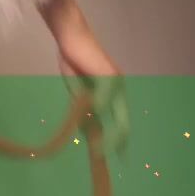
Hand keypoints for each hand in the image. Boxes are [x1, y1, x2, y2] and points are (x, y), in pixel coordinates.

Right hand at [38, 0, 128, 155]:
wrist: (71, 38)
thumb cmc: (73, 60)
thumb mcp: (78, 90)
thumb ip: (84, 107)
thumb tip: (87, 128)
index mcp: (112, 93)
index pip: (119, 120)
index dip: (119, 138)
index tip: (119, 156)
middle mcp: (119, 89)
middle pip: (123, 120)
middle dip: (119, 141)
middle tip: (116, 158)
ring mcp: (115, 83)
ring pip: (117, 113)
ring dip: (111, 133)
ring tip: (103, 149)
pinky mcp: (107, 76)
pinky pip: (104, 97)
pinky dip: (101, 109)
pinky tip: (95, 120)